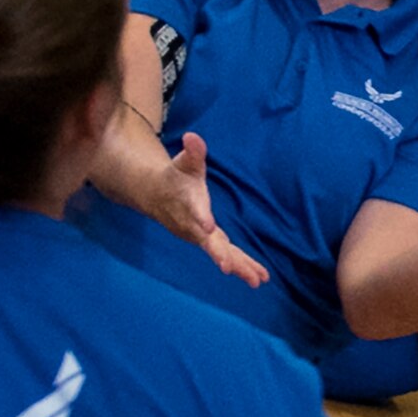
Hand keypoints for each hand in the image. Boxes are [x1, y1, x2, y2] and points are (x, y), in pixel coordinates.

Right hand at [139, 131, 270, 287]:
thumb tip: (192, 136)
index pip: (195, 212)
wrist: (157, 196)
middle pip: (208, 242)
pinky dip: (242, 266)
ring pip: (221, 253)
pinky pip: (227, 255)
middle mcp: (194, 226)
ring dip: (239, 267)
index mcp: (189, 205)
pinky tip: (260, 277)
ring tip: (258, 280)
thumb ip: (192, 152)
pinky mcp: (210, 242)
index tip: (207, 226)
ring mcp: (202, 237)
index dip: (200, 218)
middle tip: (229, 268)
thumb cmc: (176, 176)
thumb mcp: (184, 162)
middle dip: (220, 254)